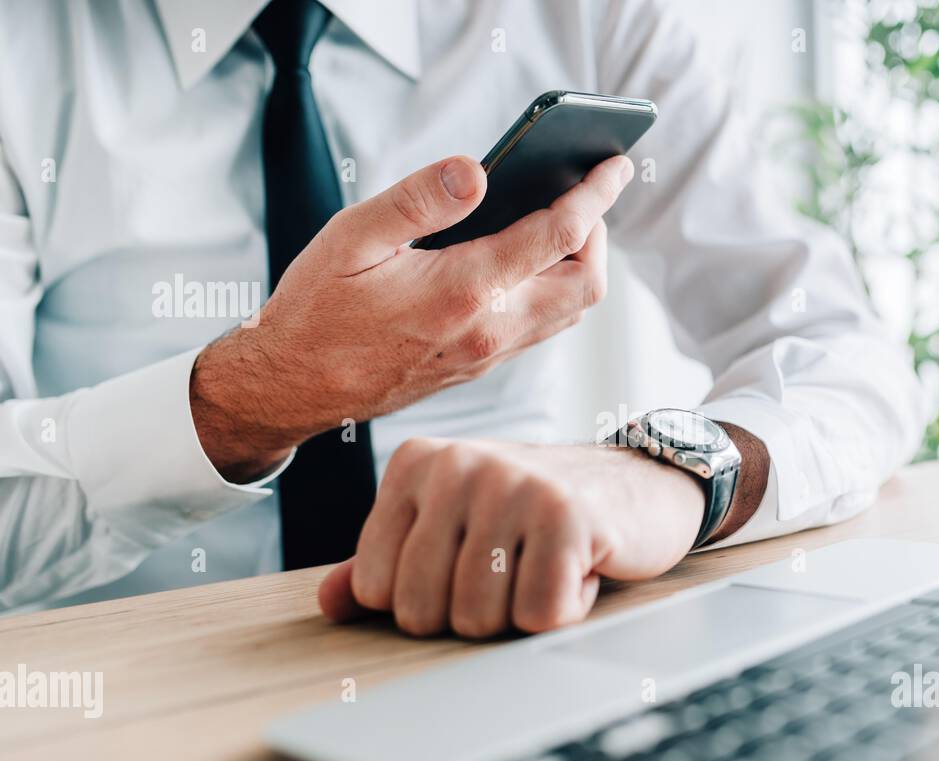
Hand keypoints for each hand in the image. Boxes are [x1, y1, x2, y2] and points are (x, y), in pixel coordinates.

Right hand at [191, 154, 633, 481]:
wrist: (293, 388)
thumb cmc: (316, 310)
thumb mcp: (354, 237)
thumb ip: (419, 199)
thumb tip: (477, 169)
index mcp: (465, 289)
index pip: (559, 236)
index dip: (596, 196)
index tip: (615, 166)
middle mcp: (489, 329)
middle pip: (584, 284)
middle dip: (598, 234)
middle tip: (583, 194)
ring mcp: (487, 355)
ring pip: (568, 312)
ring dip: (579, 266)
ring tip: (563, 222)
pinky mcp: (478, 367)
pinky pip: (540, 329)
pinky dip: (554, 291)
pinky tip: (529, 263)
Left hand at [317, 439, 705, 636]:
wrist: (641, 485)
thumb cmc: (538, 515)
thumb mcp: (456, 527)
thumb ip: (390, 562)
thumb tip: (331, 604)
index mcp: (417, 463)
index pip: (375, 588)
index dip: (427, 602)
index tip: (470, 565)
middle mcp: (459, 465)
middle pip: (422, 613)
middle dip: (474, 614)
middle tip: (514, 571)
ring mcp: (513, 485)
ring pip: (479, 620)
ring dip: (520, 613)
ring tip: (546, 564)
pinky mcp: (567, 515)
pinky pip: (538, 616)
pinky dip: (566, 609)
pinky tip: (580, 567)